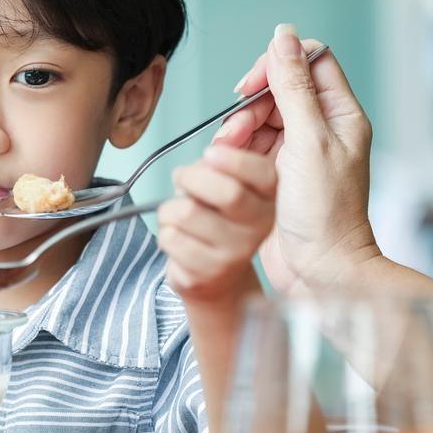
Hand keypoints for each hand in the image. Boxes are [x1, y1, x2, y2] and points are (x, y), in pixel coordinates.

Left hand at [158, 145, 275, 304]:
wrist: (218, 280)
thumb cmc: (216, 221)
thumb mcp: (225, 185)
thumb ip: (219, 163)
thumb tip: (211, 151)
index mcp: (267, 198)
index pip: (263, 175)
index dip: (234, 159)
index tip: (209, 153)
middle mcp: (259, 226)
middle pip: (228, 193)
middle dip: (192, 177)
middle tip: (181, 177)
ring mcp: (235, 252)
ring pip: (186, 213)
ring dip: (170, 208)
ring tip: (179, 215)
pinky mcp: (208, 273)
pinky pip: (171, 238)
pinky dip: (165, 232)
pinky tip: (179, 239)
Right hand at [213, 24, 380, 293]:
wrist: (321, 272)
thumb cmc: (325, 214)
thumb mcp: (308, 142)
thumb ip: (294, 87)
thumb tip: (284, 36)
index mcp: (342, 115)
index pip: (310, 62)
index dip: (278, 65)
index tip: (251, 86)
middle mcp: (323, 130)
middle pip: (279, 91)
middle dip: (251, 106)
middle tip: (235, 133)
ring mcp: (301, 154)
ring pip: (261, 120)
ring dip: (239, 131)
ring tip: (228, 155)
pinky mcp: (280, 176)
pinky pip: (253, 148)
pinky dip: (238, 153)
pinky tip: (229, 168)